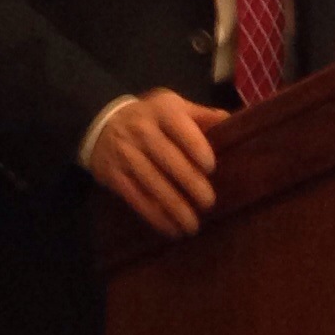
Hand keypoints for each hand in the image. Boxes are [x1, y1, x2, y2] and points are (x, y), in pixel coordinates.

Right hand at [87, 89, 227, 237]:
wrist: (102, 124)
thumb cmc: (150, 117)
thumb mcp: (172, 106)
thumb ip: (201, 116)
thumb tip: (233, 123)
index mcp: (162, 111)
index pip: (181, 128)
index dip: (196, 148)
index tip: (210, 168)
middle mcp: (142, 131)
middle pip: (168, 159)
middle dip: (190, 183)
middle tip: (208, 202)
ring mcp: (126, 154)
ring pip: (153, 183)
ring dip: (174, 207)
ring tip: (193, 225)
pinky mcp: (115, 176)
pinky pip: (137, 198)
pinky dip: (155, 216)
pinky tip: (171, 228)